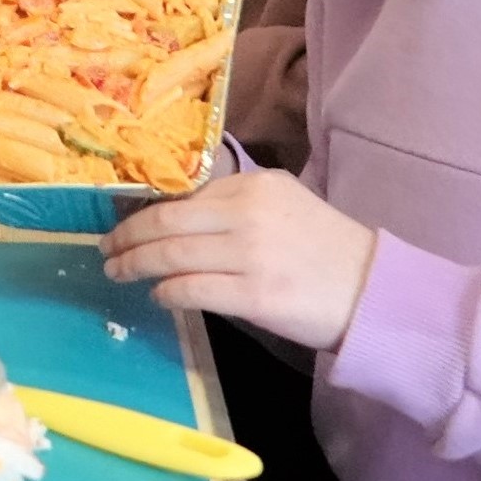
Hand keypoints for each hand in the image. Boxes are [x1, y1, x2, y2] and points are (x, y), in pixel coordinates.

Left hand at [100, 169, 376, 351]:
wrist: (373, 290)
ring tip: (119, 272)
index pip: (183, 194)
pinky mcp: (255, 295)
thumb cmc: (326, 248)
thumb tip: (180, 213)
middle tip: (107, 249)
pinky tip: (158, 296)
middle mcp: (248, 212)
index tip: (123, 221)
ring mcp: (250, 254)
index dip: (144, 208)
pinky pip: (192, 290)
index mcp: (254, 184)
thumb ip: (236, 203)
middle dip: (127, 236)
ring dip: (136, 265)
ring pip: (171, 255)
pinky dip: (167, 293)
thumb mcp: (284, 203)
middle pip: (167, 222)